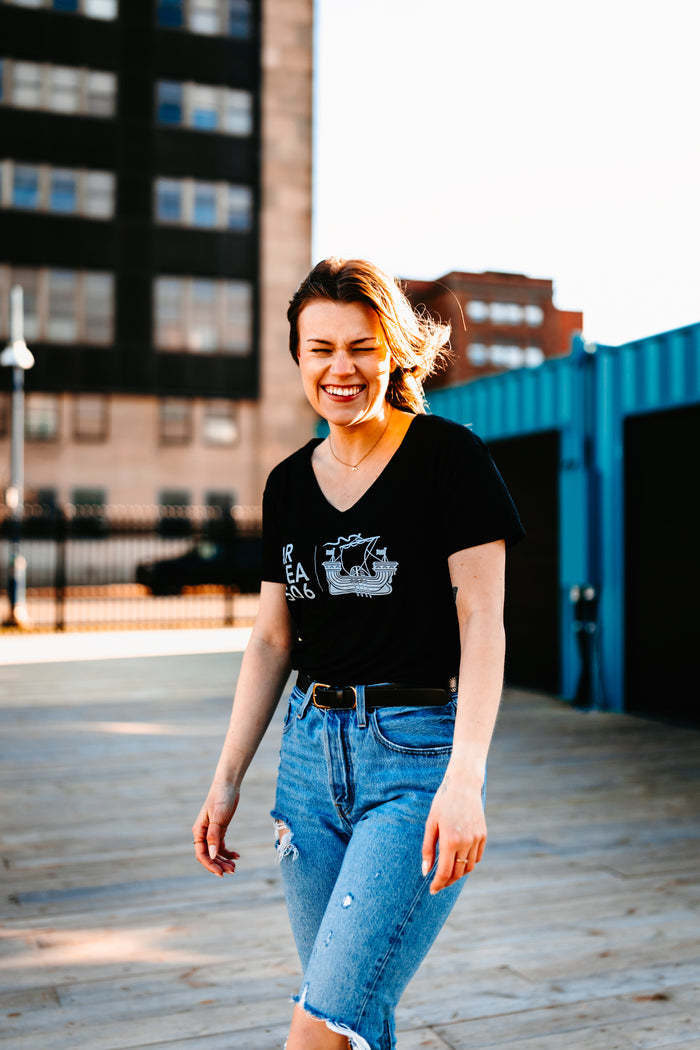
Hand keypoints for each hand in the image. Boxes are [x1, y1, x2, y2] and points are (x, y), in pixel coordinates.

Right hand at [192, 784, 240, 877]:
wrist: (228, 785)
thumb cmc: (221, 798)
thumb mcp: (218, 818)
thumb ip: (214, 836)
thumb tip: (212, 856)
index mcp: (198, 831)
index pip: (201, 854)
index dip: (210, 865)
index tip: (221, 873)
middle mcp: (203, 833)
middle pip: (209, 855)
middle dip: (219, 865)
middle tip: (232, 871)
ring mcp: (211, 832)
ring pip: (215, 852)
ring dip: (224, 860)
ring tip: (235, 867)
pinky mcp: (220, 829)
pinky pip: (221, 845)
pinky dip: (228, 852)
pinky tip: (237, 855)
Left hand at [421, 771, 486, 893]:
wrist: (463, 785)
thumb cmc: (442, 803)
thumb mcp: (430, 824)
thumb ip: (428, 849)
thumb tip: (426, 871)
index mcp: (450, 840)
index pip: (445, 872)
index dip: (438, 884)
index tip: (432, 890)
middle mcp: (466, 842)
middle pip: (458, 873)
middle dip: (447, 882)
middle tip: (438, 885)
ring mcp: (477, 839)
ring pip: (468, 868)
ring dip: (458, 875)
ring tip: (448, 874)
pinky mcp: (483, 835)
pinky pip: (477, 857)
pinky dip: (468, 864)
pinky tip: (459, 861)